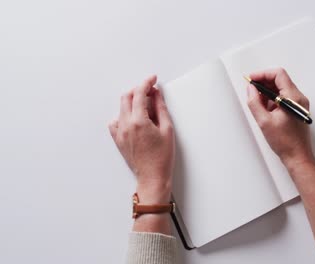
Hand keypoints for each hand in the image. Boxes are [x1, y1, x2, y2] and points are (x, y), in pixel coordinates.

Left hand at [108, 75, 174, 203]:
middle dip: (138, 90)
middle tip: (151, 92)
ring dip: (132, 102)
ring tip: (146, 108)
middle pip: (127, 97)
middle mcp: (125, 125)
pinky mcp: (118, 140)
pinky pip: (116, 121)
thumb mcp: (167, 129)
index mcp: (138, 121)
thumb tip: (156, 94)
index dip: (146, 83)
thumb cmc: (162, 157)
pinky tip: (135, 119)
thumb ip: (160, 108)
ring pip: (121, 108)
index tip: (153, 79)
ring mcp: (119, 133)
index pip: (139, 94)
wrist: (152, 177)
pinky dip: (124, 116)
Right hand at [247, 68, 314, 168]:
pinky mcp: (296, 110)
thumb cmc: (285, 142)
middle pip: (280, 80)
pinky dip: (272, 99)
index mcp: (293, 98)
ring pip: (281, 89)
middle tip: (251, 89)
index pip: (278, 74)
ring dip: (267, 91)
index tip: (251, 80)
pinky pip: (283, 98)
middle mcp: (298, 98)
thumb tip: (250, 89)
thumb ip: (255, 102)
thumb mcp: (264, 121)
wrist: (297, 156)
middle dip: (264, 82)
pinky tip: (264, 108)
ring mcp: (298, 104)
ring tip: (257, 101)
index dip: (263, 74)